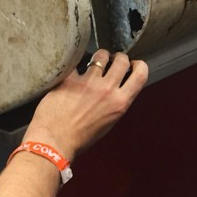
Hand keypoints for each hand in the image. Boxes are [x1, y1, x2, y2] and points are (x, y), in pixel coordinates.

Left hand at [23, 49, 148, 161]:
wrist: (56, 141)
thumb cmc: (81, 138)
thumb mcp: (109, 122)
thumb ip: (116, 104)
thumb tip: (116, 89)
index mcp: (120, 103)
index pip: (141, 74)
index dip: (139, 65)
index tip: (133, 65)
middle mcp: (108, 89)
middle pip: (122, 60)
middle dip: (118, 57)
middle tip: (112, 61)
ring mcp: (88, 82)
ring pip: (101, 55)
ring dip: (99, 56)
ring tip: (94, 62)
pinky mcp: (70, 79)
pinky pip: (76, 62)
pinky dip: (75, 64)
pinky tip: (72, 70)